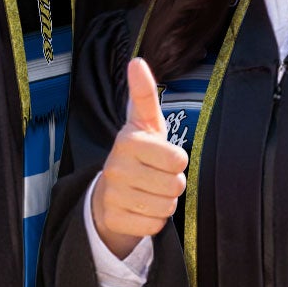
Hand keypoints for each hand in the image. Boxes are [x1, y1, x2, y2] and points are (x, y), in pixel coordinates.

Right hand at [90, 57, 187, 258]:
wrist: (109, 193)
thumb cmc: (139, 153)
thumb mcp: (144, 123)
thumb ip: (144, 94)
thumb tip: (136, 61)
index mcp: (128, 141)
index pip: (178, 159)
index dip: (177, 161)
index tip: (164, 156)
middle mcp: (116, 167)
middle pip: (175, 185)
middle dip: (173, 184)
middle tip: (157, 177)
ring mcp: (112, 195)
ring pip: (166, 207)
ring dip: (164, 202)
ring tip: (149, 192)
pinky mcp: (113, 219)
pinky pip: (154, 226)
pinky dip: (154, 221)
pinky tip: (140, 209)